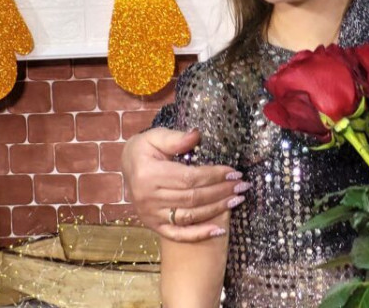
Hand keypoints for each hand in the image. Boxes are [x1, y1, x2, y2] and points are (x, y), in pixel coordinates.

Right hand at [121, 127, 247, 241]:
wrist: (127, 166)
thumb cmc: (144, 149)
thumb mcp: (156, 136)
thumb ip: (176, 138)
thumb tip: (196, 135)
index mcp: (149, 175)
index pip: (189, 178)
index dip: (214, 176)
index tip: (234, 172)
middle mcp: (149, 198)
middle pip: (193, 198)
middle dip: (221, 192)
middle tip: (242, 185)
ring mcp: (151, 215)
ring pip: (189, 216)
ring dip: (216, 210)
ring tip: (237, 200)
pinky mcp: (154, 226)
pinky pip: (178, 234)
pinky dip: (198, 235)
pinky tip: (219, 230)